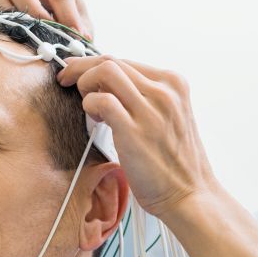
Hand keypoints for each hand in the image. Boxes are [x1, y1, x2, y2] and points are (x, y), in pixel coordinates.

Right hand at [0, 0, 92, 39]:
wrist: (58, 44)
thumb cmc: (71, 34)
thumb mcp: (82, 32)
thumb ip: (82, 33)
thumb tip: (81, 38)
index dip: (67, 13)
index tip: (76, 35)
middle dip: (30, 10)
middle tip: (44, 33)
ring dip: (5, 15)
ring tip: (20, 36)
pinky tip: (8, 40)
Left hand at [57, 56, 218, 221]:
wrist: (190, 195)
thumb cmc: (176, 163)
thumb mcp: (169, 117)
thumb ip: (147, 99)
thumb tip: (108, 86)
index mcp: (174, 84)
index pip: (125, 61)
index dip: (95, 63)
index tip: (79, 71)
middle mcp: (165, 91)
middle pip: (112, 61)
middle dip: (81, 67)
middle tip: (67, 79)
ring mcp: (151, 109)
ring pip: (106, 71)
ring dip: (85, 83)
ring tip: (85, 103)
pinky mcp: (135, 130)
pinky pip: (102, 100)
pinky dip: (90, 104)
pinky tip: (94, 119)